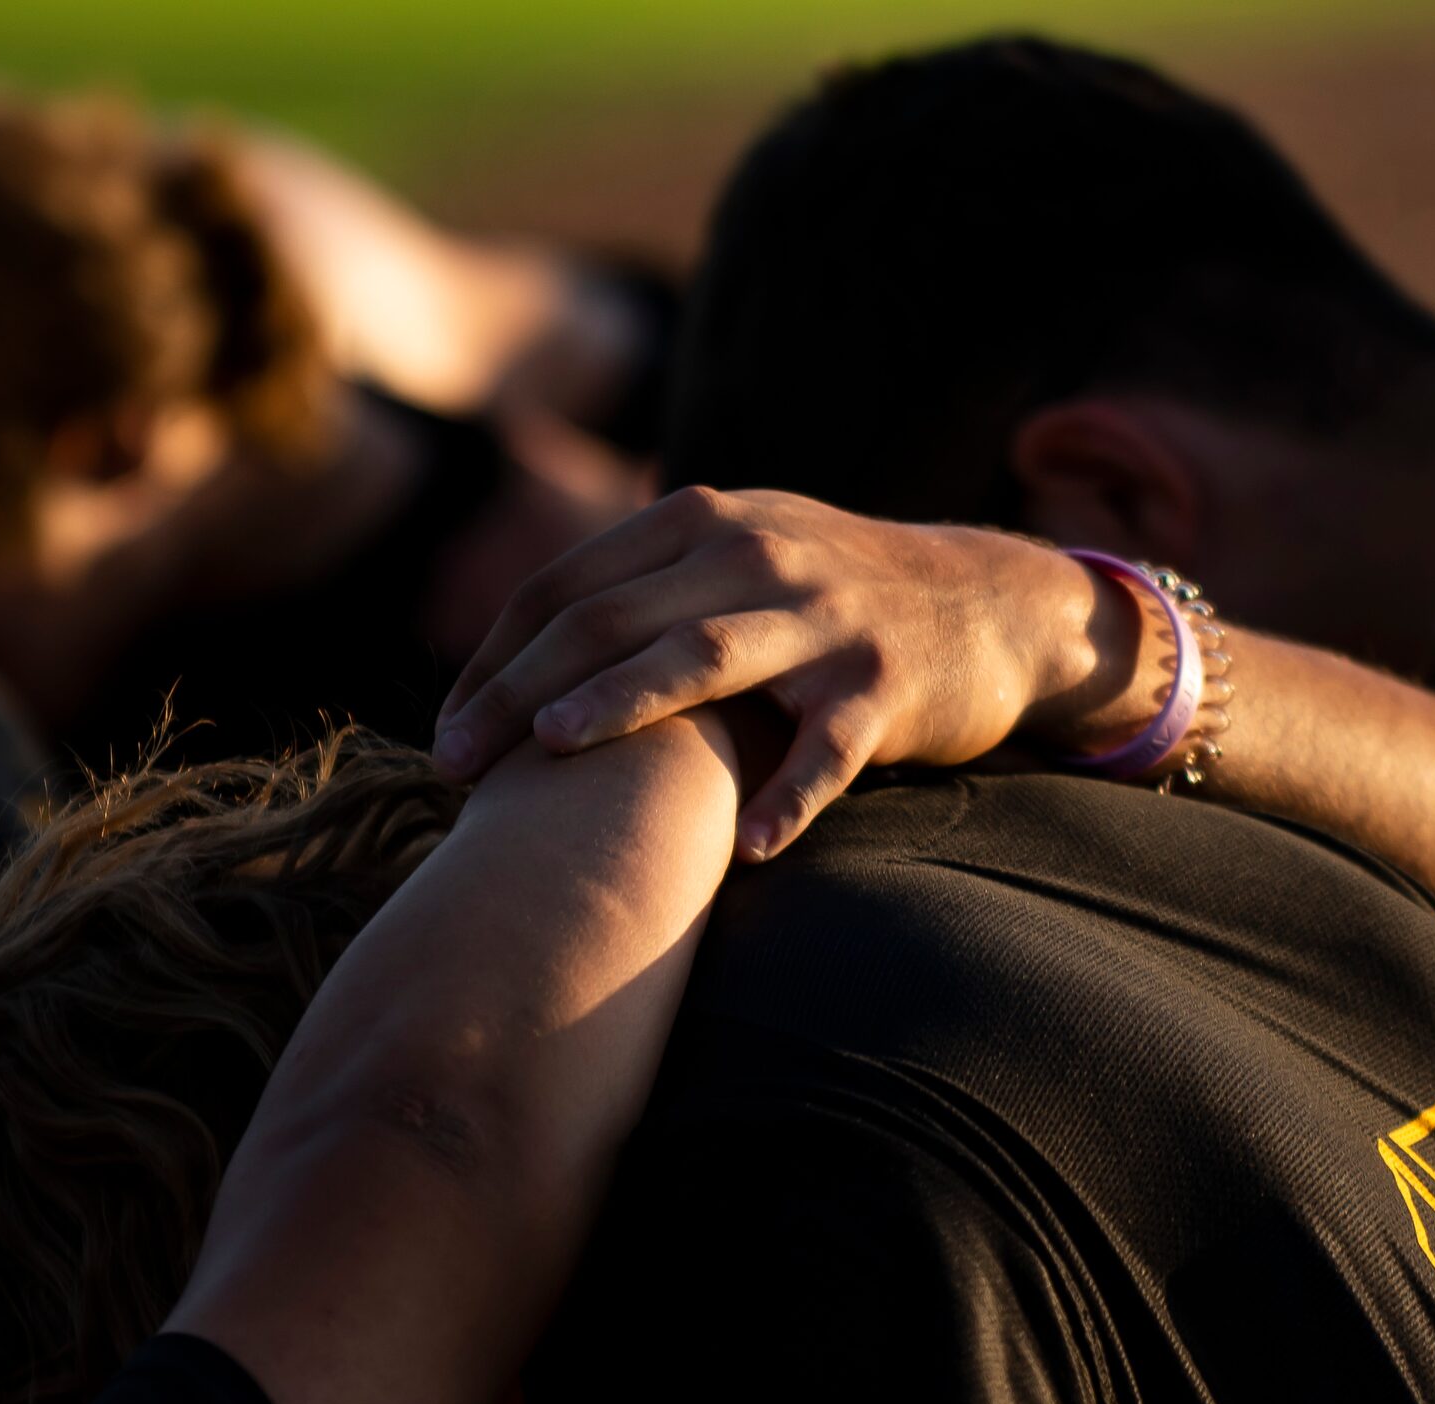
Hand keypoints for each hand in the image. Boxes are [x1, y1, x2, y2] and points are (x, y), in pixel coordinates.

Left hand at [431, 487, 1155, 858]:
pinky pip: (827, 749)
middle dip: (518, 689)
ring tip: (552, 752)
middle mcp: (754, 555)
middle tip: (451, 763)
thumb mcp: (736, 559)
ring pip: (704, 656)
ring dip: (622, 703)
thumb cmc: (831, 602)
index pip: (566, 586)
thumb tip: (510, 661)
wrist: (992, 603)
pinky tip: (746, 850)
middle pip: (611, 618)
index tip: (442, 731)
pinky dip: (788, 798)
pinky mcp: (885, 686)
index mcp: (701, 524)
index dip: (493, 659)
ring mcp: (823, 619)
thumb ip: (641, 587)